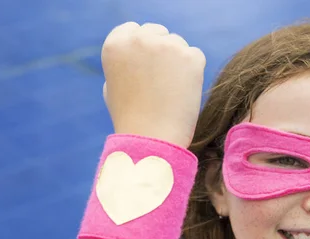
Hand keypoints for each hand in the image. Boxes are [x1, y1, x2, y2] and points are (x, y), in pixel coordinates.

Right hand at [101, 22, 205, 147]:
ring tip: (169, 92)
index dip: (142, 50)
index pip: (134, 29)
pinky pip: (195, 57)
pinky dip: (193, 72)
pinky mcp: (190, 57)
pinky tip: (182, 93)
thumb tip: (138, 50)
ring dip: (177, 62)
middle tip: (161, 83)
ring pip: (178, 44)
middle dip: (161, 52)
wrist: (152, 138)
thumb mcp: (114, 84)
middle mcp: (139, 39)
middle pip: (158, 33)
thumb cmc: (131, 117)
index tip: (145, 69)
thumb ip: (124, 62)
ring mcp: (166, 46)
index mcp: (116, 43)